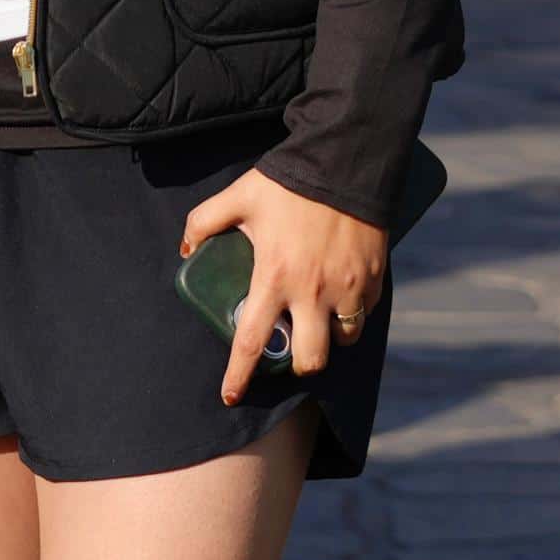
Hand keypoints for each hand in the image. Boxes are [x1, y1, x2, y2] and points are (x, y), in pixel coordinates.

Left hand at [188, 165, 387, 404]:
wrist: (344, 163)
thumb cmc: (287, 184)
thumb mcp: (235, 198)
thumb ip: (202, 223)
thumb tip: (185, 250)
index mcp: (274, 278)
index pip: (251, 342)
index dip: (238, 376)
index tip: (229, 396)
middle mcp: (313, 293)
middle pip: (310, 360)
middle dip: (298, 364)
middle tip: (288, 349)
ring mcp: (348, 289)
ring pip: (342, 342)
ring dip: (327, 340)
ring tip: (315, 320)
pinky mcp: (375, 280)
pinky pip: (364, 314)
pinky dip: (351, 315)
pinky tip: (339, 299)